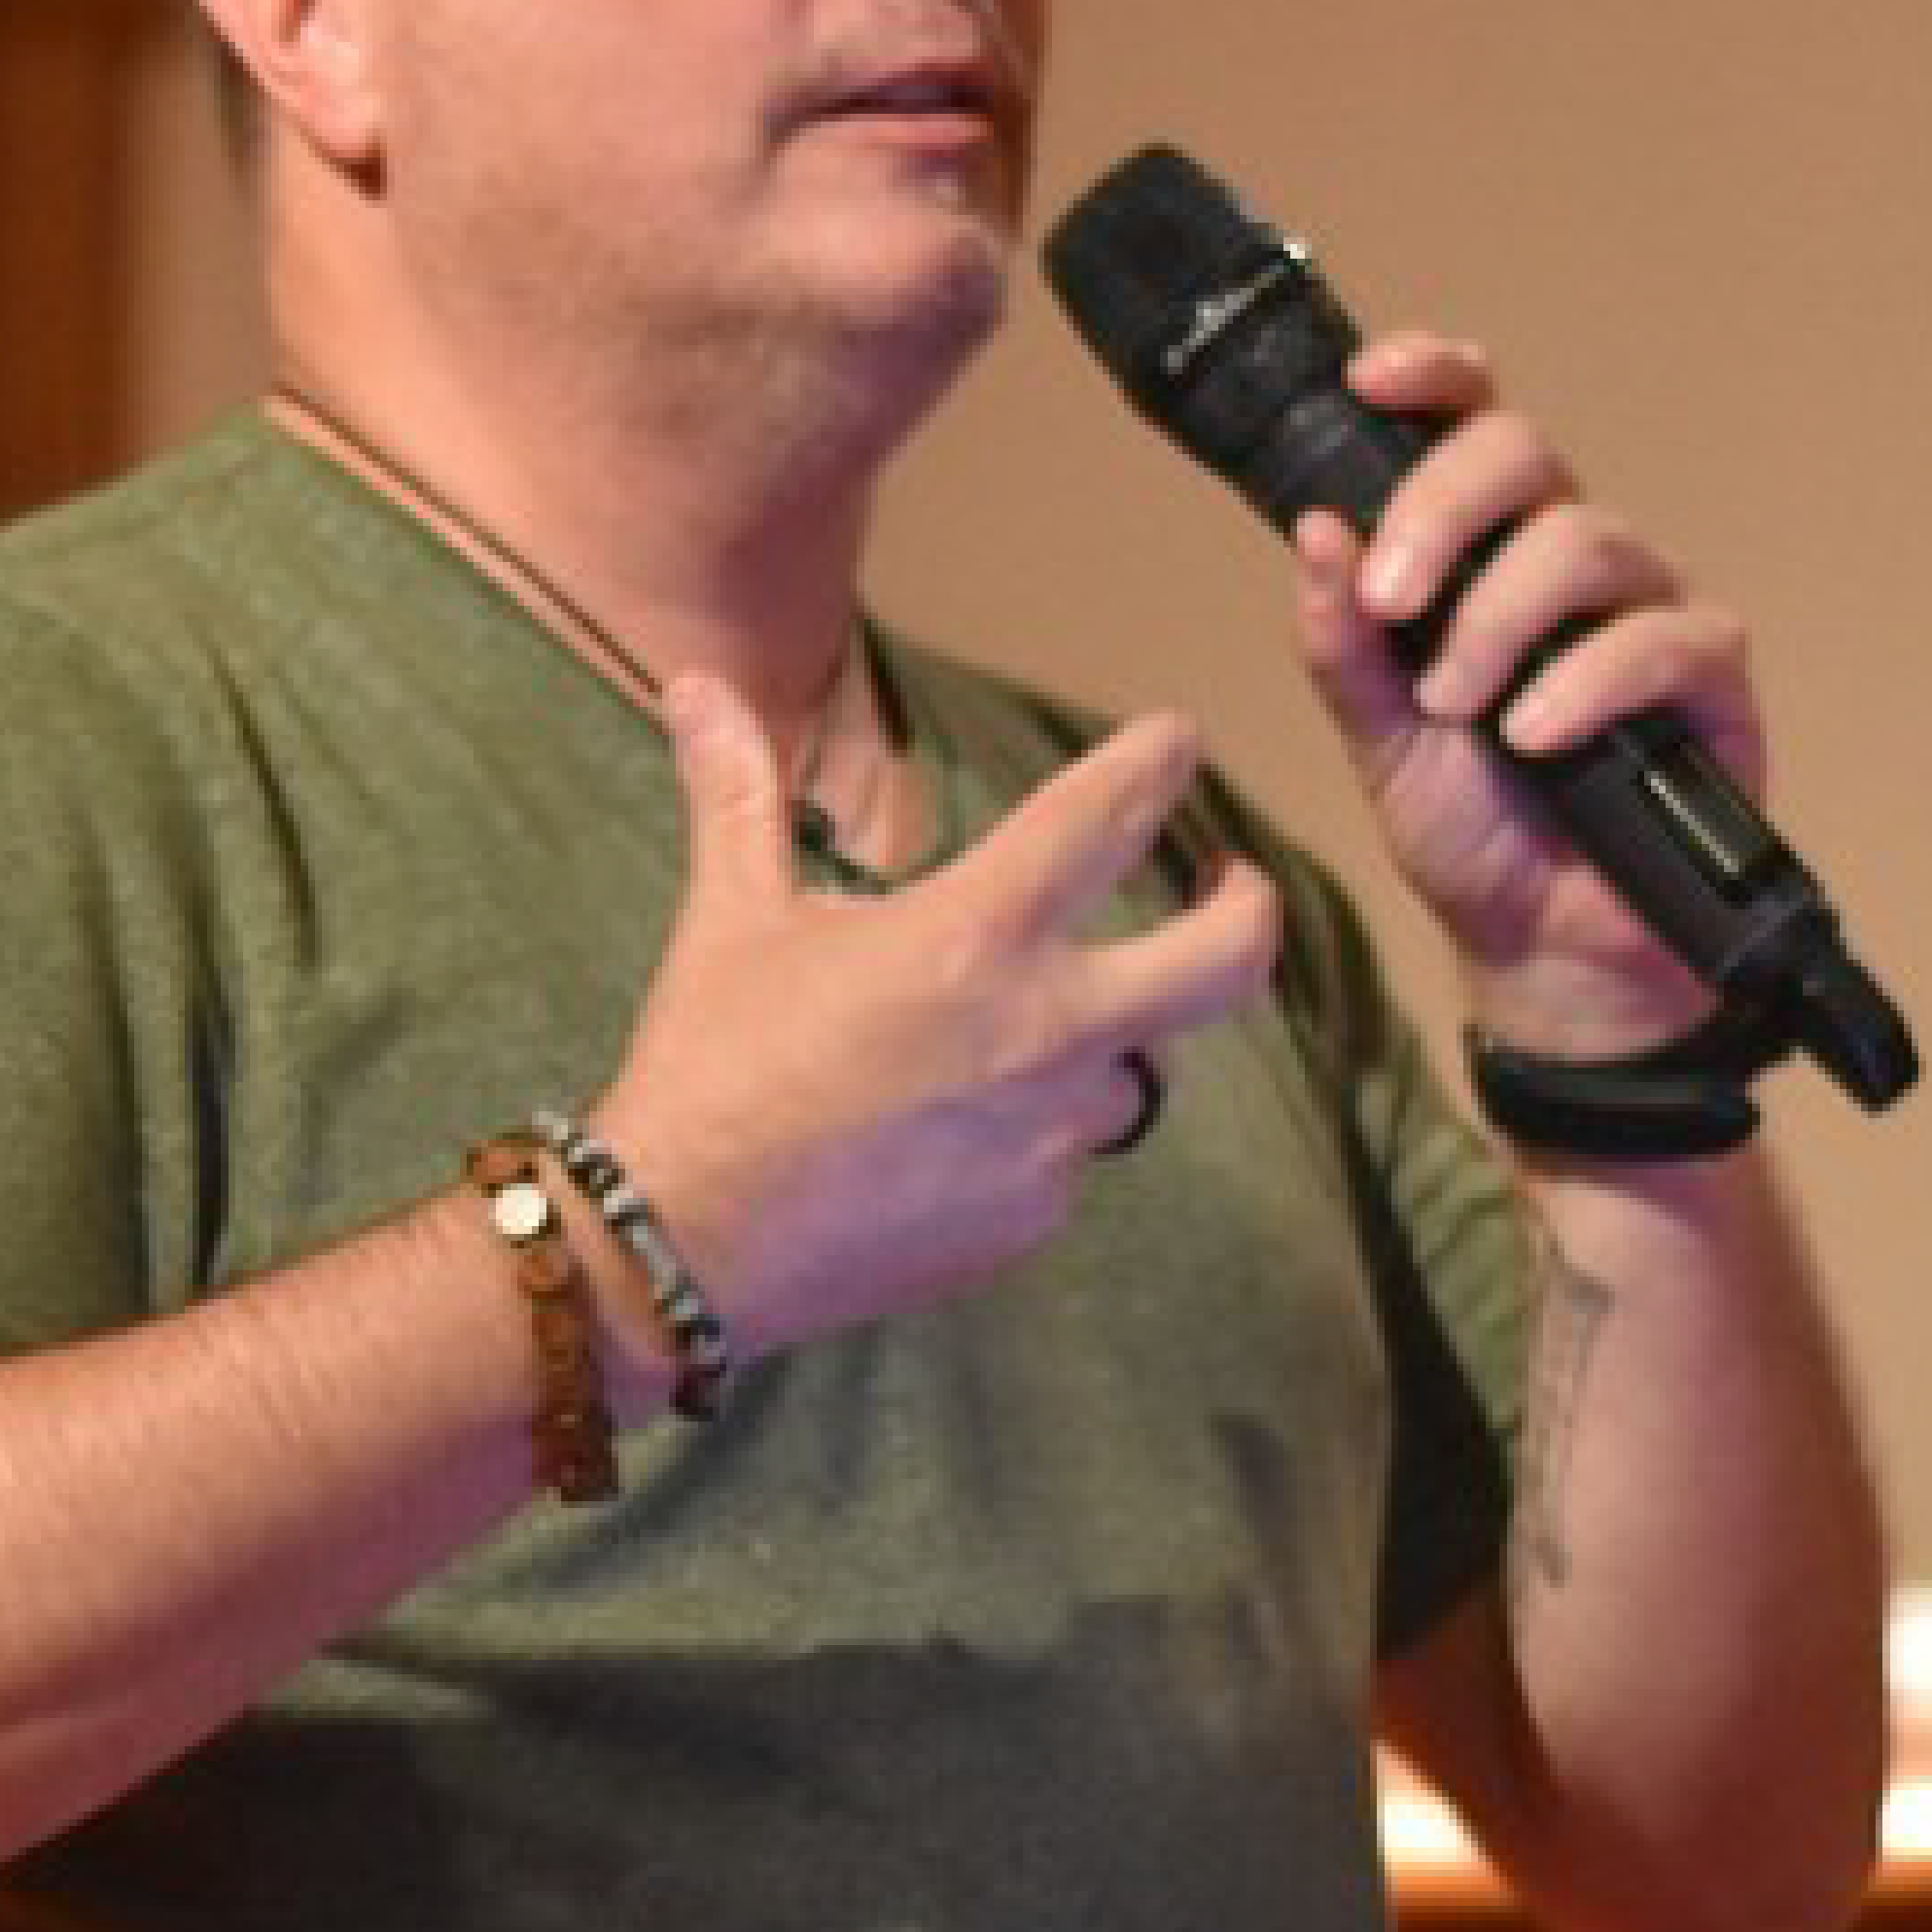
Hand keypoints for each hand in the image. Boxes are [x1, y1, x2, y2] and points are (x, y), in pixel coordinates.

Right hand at [592, 672, 1280, 1360]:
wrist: (681, 1243)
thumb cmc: (709, 1065)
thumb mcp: (731, 920)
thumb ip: (741, 797)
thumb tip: (697, 688)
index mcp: (976, 932)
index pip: (1109, 815)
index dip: (1156, 762)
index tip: (1175, 742)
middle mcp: (1044, 1030)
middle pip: (1225, 962)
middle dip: (1250, 909)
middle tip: (1237, 887)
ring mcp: (1049, 1137)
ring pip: (1132, 1073)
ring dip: (1102, 1043)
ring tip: (1034, 1034)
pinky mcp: (1028, 1218)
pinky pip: (1063, 1162)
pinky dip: (1029, 1136)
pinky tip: (955, 1136)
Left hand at [1291, 333, 1769, 1056]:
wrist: (1542, 950)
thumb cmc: (1470, 831)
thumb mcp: (1377, 740)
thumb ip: (1342, 645)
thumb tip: (1314, 529)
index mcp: (1484, 553)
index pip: (1471, 424)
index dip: (1431, 377)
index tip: (1367, 381)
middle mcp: (1570, 559)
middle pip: (1525, 453)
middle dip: (1442, 512)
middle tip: (1390, 601)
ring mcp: (1647, 608)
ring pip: (1585, 540)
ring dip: (1500, 617)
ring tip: (1453, 704)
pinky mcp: (1711, 677)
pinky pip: (1660, 639)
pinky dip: (1584, 680)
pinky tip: (1532, 735)